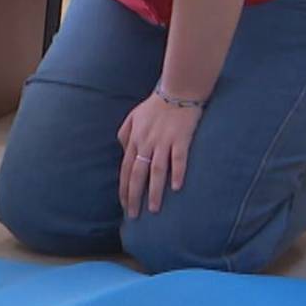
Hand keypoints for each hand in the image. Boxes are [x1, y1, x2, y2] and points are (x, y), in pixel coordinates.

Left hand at [117, 93, 203, 217]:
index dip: (124, 188)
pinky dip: (177, 173)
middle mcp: (146, 143)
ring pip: (156, 170)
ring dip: (154, 191)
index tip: (124, 206)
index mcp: (134, 139)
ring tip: (154, 209)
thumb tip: (123, 152)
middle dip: (134, 196)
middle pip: (137, 173)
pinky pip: (178, 158)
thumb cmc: (155, 105)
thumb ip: (125, 135)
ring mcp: (163, 141)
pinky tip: (176, 188)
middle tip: (133, 215)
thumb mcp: (133, 117)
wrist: (177, 90)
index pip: (125, 169)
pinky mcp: (181, 139)